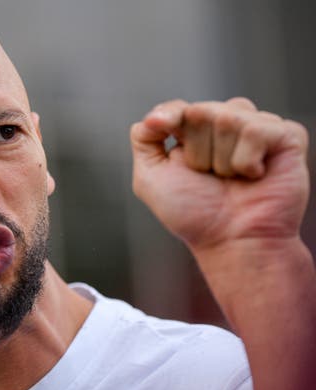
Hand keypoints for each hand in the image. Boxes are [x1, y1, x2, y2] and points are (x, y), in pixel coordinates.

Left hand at [130, 97, 308, 250]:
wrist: (232, 242)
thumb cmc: (195, 216)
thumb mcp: (150, 179)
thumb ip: (143, 141)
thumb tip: (150, 115)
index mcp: (194, 134)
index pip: (178, 107)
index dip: (167, 116)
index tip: (159, 128)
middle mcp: (225, 127)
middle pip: (200, 110)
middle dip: (196, 151)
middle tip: (209, 177)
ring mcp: (256, 129)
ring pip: (227, 116)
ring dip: (221, 159)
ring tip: (231, 180)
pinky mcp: (285, 136)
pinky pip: (256, 129)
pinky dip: (246, 160)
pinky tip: (254, 176)